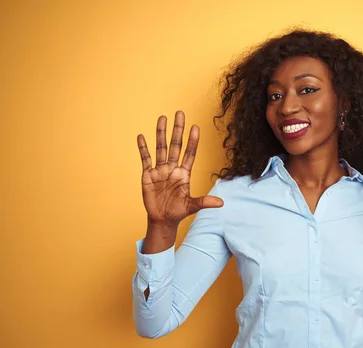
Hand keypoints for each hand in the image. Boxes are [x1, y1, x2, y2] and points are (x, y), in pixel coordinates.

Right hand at [137, 110, 222, 226]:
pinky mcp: (148, 175)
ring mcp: (160, 170)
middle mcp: (173, 169)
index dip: (192, 141)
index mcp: (184, 174)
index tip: (195, 127)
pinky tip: (141, 136)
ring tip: (162, 118)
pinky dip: (143, 148)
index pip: (189, 153)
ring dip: (161, 133)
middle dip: (178, 129)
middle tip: (180, 113)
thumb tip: (221, 203)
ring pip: (161, 148)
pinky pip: (145, 159)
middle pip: (175, 145)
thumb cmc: (178, 212)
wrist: (162, 219)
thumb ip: (204, 202)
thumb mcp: (192, 206)